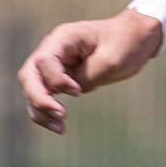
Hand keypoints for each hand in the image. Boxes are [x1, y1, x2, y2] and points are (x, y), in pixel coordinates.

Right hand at [17, 11, 165, 131]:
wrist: (135, 38)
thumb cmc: (126, 44)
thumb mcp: (112, 60)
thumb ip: (87, 76)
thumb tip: (71, 91)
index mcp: (64, 38)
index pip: (45, 60)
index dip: (56, 80)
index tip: (77, 92)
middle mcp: (53, 49)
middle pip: (29, 75)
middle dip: (39, 99)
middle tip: (60, 116)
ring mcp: (54, 64)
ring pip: (33, 89)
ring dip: (41, 111)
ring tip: (60, 128)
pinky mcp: (59, 77)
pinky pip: (44, 96)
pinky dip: (47, 112)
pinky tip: (60, 126)